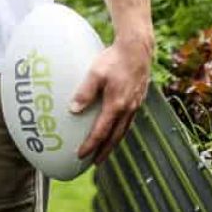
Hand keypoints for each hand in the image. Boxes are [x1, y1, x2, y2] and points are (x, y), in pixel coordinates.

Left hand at [69, 36, 151, 164]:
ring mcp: (134, 104)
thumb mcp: (95, 73)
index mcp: (116, 106)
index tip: (81, 155)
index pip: (101, 132)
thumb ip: (85, 92)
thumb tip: (73, 109)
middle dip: (104, 151)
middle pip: (114, 137)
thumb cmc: (114, 59)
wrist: (137, 49)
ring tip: (105, 150)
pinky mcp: (138, 98)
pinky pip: (129, 121)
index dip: (90, 145)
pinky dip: (121, 130)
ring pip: (123, 130)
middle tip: (95, 162)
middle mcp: (127, 109)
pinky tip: (116, 127)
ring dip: (113, 142)